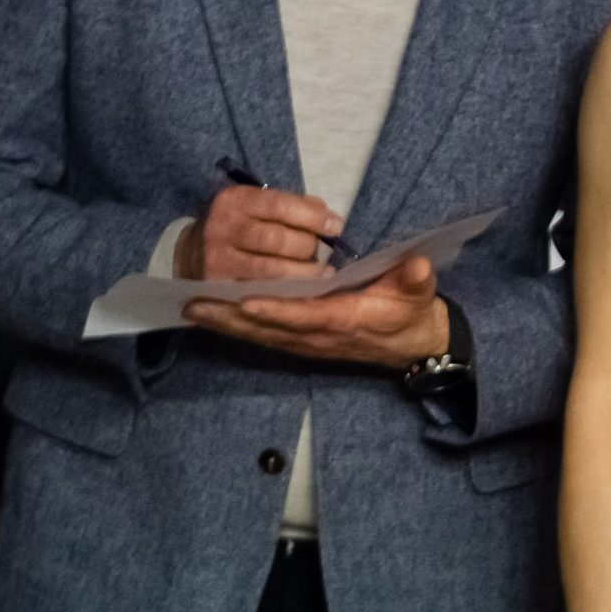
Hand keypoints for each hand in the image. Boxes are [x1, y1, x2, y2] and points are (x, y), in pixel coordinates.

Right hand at [177, 185, 341, 282]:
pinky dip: (287, 292)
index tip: (336, 226)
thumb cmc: (237, 226)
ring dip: (304, 273)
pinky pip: (261, 292)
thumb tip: (326, 215)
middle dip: (309, 247)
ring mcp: (218, 258)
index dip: (313, 218)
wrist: (191, 252)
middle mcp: (223, 227)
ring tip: (322, 274)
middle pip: (278, 239)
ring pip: (271, 269)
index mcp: (235, 200)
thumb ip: (291, 207)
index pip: (281, 205)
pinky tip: (303, 291)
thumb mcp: (256, 207)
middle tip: (325, 253)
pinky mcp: (218, 286)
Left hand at [183, 253, 450, 368]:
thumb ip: (415, 280)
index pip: (306, 315)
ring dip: (225, 323)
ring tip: (191, 308)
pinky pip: (263, 336)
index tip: (246, 302)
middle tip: (195, 304)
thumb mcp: (419, 293)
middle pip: (270, 329)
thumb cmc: (411, 312)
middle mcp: (320, 335)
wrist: (413, 345)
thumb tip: (418, 267)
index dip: (276, 310)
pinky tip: (211, 317)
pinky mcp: (301, 342)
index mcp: (345, 320)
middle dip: (231, 317)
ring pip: (260, 335)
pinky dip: (235, 328)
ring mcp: (307, 342)